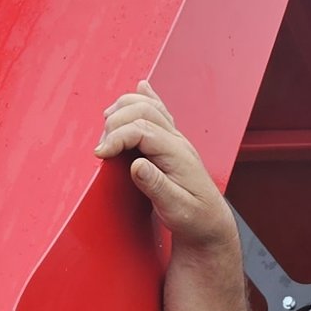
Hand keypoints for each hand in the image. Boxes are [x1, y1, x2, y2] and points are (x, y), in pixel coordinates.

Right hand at [97, 85, 235, 256]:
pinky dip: (146, 98)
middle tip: (101, 147)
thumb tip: (136, 165)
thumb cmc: (194, 218)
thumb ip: (157, 187)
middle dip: (115, 122)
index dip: (116, 137)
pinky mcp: (170, 142)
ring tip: (106, 126)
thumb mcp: (176, 210)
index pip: (142, 130)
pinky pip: (159, 111)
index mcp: (178, 154)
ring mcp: (174, 139)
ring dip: (124, 109)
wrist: (209, 223)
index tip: (100, 154)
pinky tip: (141, 87)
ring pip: (149, 106)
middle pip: (143, 111)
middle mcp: (177, 141)